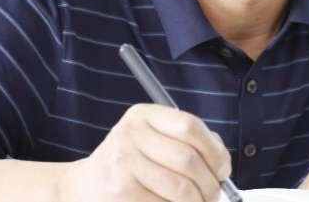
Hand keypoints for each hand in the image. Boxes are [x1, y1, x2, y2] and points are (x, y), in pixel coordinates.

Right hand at [59, 103, 231, 201]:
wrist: (85, 186)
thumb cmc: (129, 163)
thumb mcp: (153, 139)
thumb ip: (189, 142)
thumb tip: (222, 162)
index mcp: (143, 115)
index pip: (190, 126)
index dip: (214, 151)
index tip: (223, 169)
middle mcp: (130, 134)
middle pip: (188, 160)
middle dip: (210, 184)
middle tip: (214, 195)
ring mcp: (123, 163)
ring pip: (180, 188)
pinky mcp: (120, 192)